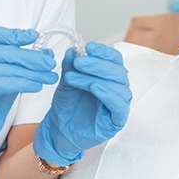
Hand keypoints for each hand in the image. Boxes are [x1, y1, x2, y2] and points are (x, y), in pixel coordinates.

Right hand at [0, 25, 57, 164]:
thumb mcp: (11, 73)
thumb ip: (25, 61)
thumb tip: (48, 53)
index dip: (15, 34)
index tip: (35, 35)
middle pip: (4, 52)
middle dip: (31, 57)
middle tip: (51, 63)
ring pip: (8, 69)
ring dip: (33, 73)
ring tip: (51, 77)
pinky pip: (4, 83)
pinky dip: (24, 83)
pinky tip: (38, 85)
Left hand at [33, 42, 131, 165]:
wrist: (59, 131)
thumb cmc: (67, 106)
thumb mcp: (67, 81)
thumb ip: (71, 66)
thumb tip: (73, 50)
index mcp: (110, 77)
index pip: (115, 59)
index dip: (104, 52)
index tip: (88, 47)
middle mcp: (118, 89)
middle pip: (117, 71)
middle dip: (97, 64)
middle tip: (79, 62)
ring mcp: (119, 105)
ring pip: (117, 86)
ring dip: (96, 77)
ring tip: (74, 77)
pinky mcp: (117, 120)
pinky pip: (118, 105)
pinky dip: (108, 94)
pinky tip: (94, 88)